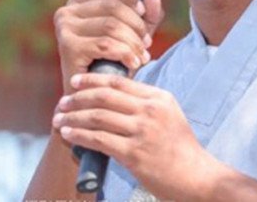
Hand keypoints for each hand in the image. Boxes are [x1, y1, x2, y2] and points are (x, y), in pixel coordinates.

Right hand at [53, 0, 162, 94]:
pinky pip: (105, 44)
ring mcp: (64, 28)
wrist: (91, 99)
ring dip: (133, 42)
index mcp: (79, 3)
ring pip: (112, 25)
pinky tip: (133, 64)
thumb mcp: (132, 36)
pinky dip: (125, 53)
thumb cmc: (111, 64)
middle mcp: (66, 11)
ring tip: (141, 56)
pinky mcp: (68, 47)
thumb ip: (146, 17)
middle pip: (113, 6)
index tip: (143, 14)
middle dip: (137, 26)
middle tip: (146, 44)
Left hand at [53, 72, 213, 199]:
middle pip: (104, 96)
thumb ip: (145, 103)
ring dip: (73, 117)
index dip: (92, 80)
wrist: (197, 177)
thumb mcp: (169, 115)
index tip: (75, 82)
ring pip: (97, 117)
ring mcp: (142, 131)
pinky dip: (79, 135)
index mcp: (158, 97)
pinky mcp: (134, 153)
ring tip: (59, 120)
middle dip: (78, 98)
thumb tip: (112, 96)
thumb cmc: (180, 149)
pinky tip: (69, 135)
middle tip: (62, 102)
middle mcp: (150, 110)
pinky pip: (98, 139)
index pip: (118, 81)